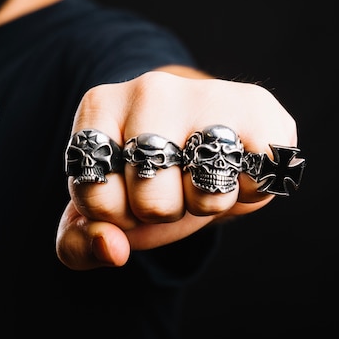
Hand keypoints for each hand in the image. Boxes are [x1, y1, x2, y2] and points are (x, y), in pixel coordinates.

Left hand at [56, 71, 297, 269]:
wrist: (211, 136)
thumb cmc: (156, 176)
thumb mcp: (109, 211)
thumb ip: (81, 243)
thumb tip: (111, 249)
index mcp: (101, 107)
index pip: (96, 196)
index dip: (118, 215)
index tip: (130, 192)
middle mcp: (151, 89)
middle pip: (153, 200)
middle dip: (165, 211)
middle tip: (174, 185)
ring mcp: (207, 93)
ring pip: (206, 193)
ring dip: (209, 204)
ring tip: (208, 176)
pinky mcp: (257, 107)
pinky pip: (253, 184)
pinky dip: (249, 193)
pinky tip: (241, 168)